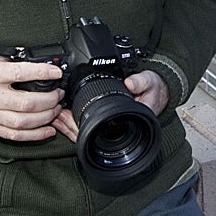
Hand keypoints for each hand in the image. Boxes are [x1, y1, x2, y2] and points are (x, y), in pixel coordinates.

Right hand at [0, 53, 64, 141]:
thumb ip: (7, 60)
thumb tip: (30, 59)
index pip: (22, 73)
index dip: (43, 72)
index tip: (56, 72)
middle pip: (28, 103)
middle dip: (49, 99)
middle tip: (58, 93)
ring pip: (24, 122)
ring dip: (45, 117)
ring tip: (55, 109)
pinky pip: (14, 136)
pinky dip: (34, 135)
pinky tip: (47, 130)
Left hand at [51, 70, 168, 143]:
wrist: (159, 92)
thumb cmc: (154, 91)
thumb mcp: (150, 82)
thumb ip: (141, 82)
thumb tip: (130, 83)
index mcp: (126, 120)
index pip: (99, 129)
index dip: (81, 125)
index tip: (66, 115)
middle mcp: (116, 127)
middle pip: (88, 132)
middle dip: (69, 126)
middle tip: (56, 116)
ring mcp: (110, 126)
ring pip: (85, 131)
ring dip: (69, 125)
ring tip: (56, 116)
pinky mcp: (107, 120)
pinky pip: (87, 126)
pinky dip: (75, 122)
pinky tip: (64, 115)